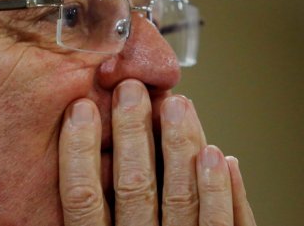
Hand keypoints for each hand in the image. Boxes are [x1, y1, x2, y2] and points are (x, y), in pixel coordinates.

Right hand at [59, 80, 255, 225]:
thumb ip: (89, 210)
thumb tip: (77, 160)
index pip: (83, 201)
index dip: (79, 152)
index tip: (80, 110)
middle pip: (134, 189)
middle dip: (133, 133)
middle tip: (130, 91)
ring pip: (182, 201)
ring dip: (180, 147)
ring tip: (178, 106)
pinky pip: (225, 225)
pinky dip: (224, 190)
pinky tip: (221, 157)